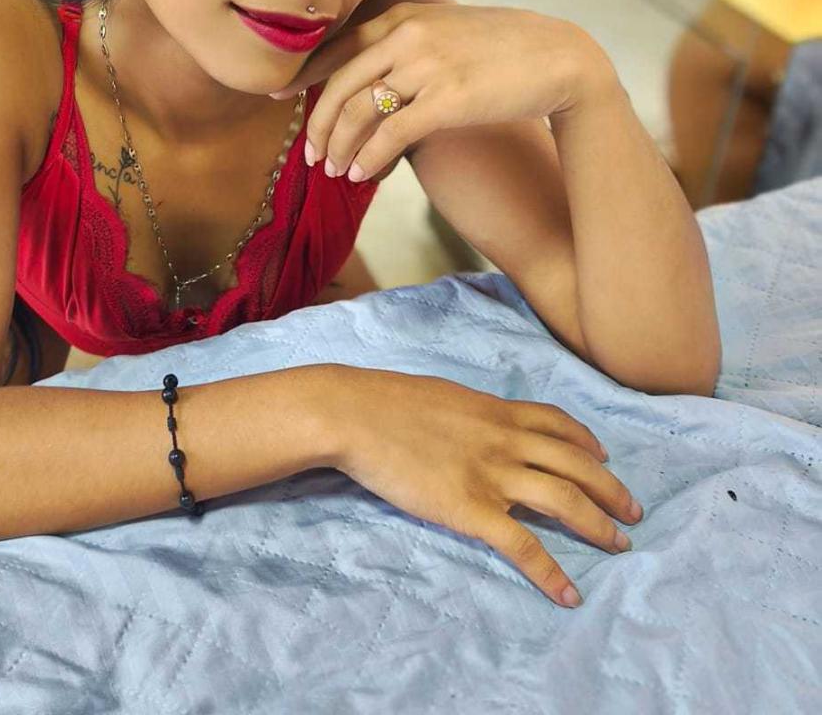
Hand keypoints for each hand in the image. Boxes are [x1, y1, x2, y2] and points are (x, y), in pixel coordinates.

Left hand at [269, 2, 609, 182]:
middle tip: (310, 154)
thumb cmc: (507, 49)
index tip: (279, 96)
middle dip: (318, 124)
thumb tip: (378, 74)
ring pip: (359, 112)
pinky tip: (360, 175)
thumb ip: (411, 42)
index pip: (338, 48)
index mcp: (405, 18)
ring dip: (339, 146)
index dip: (304, 76)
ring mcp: (427, 67)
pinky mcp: (447, 100)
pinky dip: (368, 158)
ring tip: (333, 170)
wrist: (560, 58)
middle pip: (340, 85)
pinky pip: (390, 134)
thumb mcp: (450, 30)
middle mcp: (408, 37)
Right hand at [333, 366, 641, 607]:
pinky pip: (523, 544)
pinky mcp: (471, 509)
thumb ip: (470, 414)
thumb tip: (474, 426)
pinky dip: (550, 571)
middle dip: (610, 489)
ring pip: (564, 499)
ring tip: (620, 544)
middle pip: (576, 462)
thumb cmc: (386, 403)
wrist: (357, 414)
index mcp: (496, 410)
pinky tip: (568, 591)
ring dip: (599, 524)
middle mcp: (505, 439)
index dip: (587, 441)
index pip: (558, 423)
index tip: (605, 456)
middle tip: (633, 511)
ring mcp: (492, 473)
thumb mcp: (443, 397)